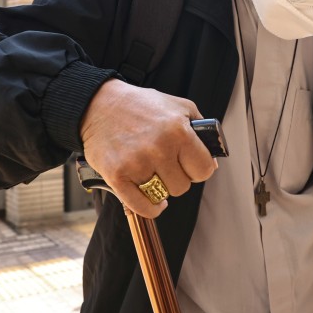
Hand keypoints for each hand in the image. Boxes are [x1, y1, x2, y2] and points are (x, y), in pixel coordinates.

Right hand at [80, 80, 216, 217]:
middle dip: (177, 177)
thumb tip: (213, 159)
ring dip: (160, 188)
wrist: (99, 105)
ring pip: (163, 196)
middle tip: (166, 164)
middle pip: (183, 187)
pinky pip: (142, 207)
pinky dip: (149, 207)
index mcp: (178, 131)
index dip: (199, 169)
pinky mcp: (117, 176)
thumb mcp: (179, 106)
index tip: (191, 165)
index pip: (204, 169)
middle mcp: (158, 149)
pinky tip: (149, 196)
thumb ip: (200, 130)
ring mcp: (136, 164)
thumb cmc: (141, 106)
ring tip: (153, 172)